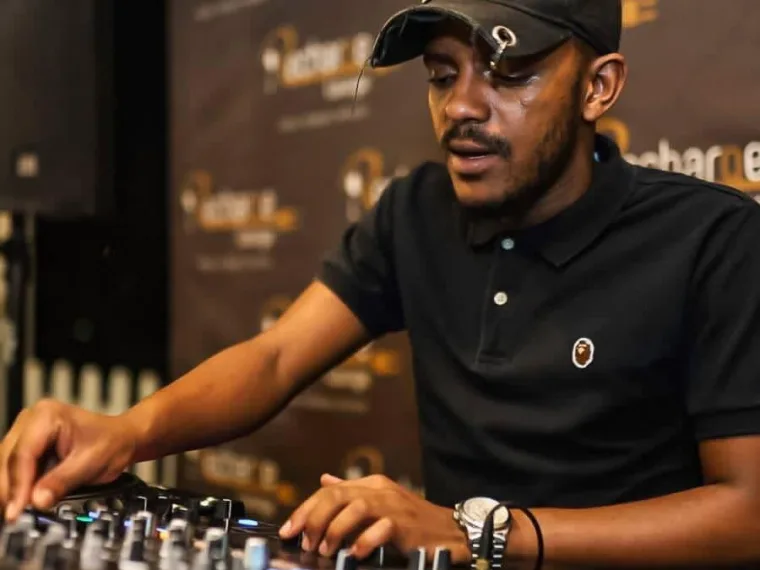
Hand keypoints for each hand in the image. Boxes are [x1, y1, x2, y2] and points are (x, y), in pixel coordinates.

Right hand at [0, 399, 138, 519]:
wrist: (121, 438)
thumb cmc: (112, 442)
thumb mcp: (91, 463)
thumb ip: (62, 482)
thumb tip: (37, 501)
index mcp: (47, 415)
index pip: (22, 454)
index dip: (18, 486)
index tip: (17, 510)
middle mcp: (31, 420)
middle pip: (7, 461)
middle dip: (12, 491)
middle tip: (17, 517)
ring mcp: (26, 432)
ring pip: (5, 467)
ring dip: (12, 490)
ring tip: (20, 512)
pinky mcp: (26, 446)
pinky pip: (13, 469)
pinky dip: (18, 487)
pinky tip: (23, 502)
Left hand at [279, 473, 469, 562]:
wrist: (452, 530)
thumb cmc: (412, 519)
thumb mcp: (380, 500)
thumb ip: (351, 492)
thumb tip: (324, 480)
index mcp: (371, 484)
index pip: (329, 491)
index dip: (305, 510)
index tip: (289, 530)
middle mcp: (380, 490)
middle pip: (337, 496)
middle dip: (314, 519)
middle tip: (305, 542)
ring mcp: (394, 505)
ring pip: (355, 508)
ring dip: (334, 531)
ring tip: (326, 550)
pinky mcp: (406, 524)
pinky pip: (380, 529)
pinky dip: (363, 542)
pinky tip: (355, 554)